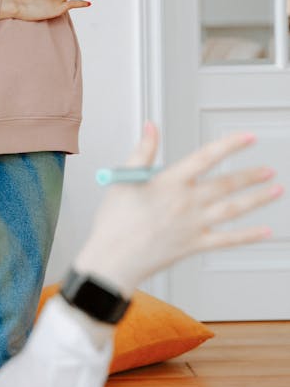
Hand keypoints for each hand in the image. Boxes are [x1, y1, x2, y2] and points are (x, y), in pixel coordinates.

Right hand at [74, 123, 279, 296]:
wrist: (112, 260)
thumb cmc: (114, 221)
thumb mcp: (123, 179)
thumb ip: (143, 150)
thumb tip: (151, 126)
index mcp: (168, 183)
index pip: (205, 158)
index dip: (229, 146)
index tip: (248, 138)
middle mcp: (185, 203)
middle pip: (226, 184)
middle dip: (251, 175)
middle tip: (269, 169)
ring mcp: (192, 225)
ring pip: (232, 210)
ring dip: (257, 199)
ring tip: (275, 190)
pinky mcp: (193, 245)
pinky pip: (226, 240)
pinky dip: (247, 236)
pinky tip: (264, 231)